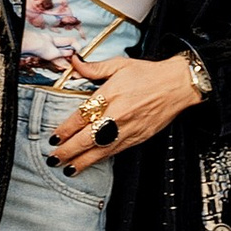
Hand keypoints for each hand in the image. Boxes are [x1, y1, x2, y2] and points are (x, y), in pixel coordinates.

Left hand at [48, 52, 204, 173]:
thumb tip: (74, 63)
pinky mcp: (138, 138)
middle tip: (54, 158)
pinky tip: (90, 163)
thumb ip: (94, 68)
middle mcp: (117, 115)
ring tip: (67, 168)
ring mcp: (128, 130)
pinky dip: (101, 159)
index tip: (54, 137)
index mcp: (110, 95)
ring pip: (100, 150)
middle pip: (87, 138)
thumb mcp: (119, 65)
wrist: (176, 86)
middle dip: (68, 150)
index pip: (81, 116)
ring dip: (82, 161)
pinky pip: (115, 152)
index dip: (65, 130)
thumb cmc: (149, 75)